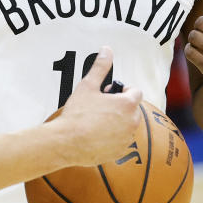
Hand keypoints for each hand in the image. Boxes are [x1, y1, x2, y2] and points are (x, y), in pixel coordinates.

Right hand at [56, 47, 142, 165]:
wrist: (67, 142)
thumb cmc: (77, 114)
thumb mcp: (88, 86)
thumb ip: (100, 67)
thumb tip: (106, 50)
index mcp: (127, 104)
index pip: (136, 91)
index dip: (122, 90)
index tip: (109, 94)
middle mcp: (132, 122)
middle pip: (133, 109)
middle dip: (120, 106)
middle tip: (100, 106)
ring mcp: (127, 138)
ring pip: (127, 125)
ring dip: (117, 122)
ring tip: (97, 121)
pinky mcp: (120, 152)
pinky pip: (121, 141)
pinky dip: (113, 138)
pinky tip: (96, 135)